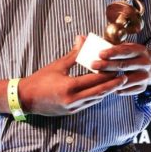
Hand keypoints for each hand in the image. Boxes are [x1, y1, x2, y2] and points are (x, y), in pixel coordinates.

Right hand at [0, 37, 127, 116]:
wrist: (26, 98)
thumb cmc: (40, 79)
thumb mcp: (58, 65)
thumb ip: (74, 53)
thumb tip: (83, 38)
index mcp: (69, 87)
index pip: (95, 79)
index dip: (108, 73)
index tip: (117, 66)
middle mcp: (73, 100)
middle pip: (99, 91)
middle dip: (113, 84)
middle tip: (124, 76)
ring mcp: (73, 108)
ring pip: (96, 99)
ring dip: (107, 91)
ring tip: (117, 83)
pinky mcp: (71, 112)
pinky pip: (89, 103)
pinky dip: (97, 96)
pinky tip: (103, 90)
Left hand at [89, 43, 150, 96]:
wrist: (149, 68)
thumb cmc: (130, 56)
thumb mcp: (125, 48)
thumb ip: (109, 46)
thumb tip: (82, 39)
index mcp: (140, 50)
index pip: (126, 51)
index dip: (113, 52)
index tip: (100, 53)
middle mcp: (145, 63)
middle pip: (124, 65)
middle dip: (107, 65)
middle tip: (93, 65)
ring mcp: (145, 76)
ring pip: (125, 79)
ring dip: (110, 79)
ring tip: (97, 78)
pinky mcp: (142, 88)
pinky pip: (125, 90)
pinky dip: (115, 88)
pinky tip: (106, 85)